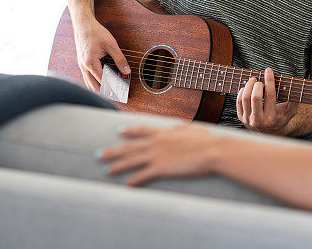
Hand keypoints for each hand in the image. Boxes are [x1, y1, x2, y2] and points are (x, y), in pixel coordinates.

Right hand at [74, 19, 130, 91]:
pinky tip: (103, 85)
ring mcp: (81, 66)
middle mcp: (83, 67)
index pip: (103, 81)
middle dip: (107, 93)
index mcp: (90, 62)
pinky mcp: (82, 64)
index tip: (123, 93)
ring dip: (100, 90)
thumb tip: (127, 71)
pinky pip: (87, 79)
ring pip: (89, 84)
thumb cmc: (95, 32)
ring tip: (113, 94)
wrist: (83, 24)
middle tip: (119, 97)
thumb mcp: (111, 44)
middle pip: (95, 87)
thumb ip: (120, 59)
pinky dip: (95, 84)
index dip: (114, 88)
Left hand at [97, 124, 221, 185]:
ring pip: (131, 160)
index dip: (130, 130)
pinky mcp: (161, 168)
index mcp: (165, 132)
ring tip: (106, 171)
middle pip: (130, 147)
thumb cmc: (208, 141)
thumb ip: (181, 128)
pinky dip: (133, 180)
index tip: (119, 130)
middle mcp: (157, 142)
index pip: (142, 130)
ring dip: (117, 166)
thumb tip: (175, 126)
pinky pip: (143, 175)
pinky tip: (126, 184)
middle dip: (112, 151)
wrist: (213, 151)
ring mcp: (157, 155)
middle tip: (98, 154)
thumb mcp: (193, 130)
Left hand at [236, 68, 298, 134]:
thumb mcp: (290, 111)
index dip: (269, 81)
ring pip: (245, 98)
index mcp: (272, 118)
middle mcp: (259, 120)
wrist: (268, 132)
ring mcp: (248, 119)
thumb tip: (297, 86)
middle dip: (258, 84)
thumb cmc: (280, 118)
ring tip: (253, 81)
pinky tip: (247, 88)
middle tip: (260, 81)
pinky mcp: (241, 117)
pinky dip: (242, 91)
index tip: (269, 71)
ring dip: (249, 85)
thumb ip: (294, 100)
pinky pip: (238, 101)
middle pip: (255, 97)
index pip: (270, 96)